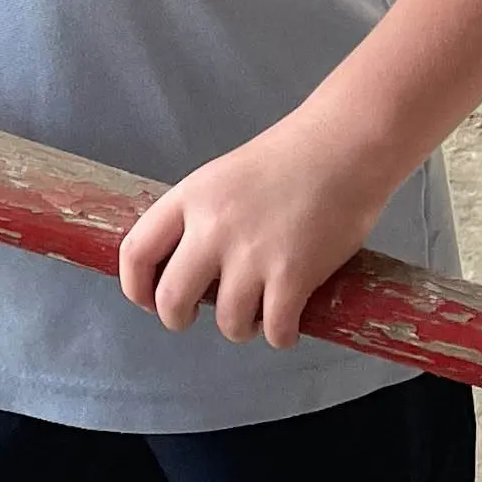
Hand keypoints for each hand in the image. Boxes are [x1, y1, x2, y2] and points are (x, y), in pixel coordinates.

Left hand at [116, 105, 397, 347]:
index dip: (136, 288)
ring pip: (227, 323)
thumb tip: (191, 267)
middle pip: (171, 299)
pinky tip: (290, 322)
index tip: (150, 300)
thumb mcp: (225, 177)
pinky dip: (282, 335)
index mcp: (191, 198)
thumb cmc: (292, 157)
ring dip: (242, 327)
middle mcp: (212, 228)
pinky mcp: (292, 276)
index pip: (136, 252)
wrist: (345, 146)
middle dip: (179, 319)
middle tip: (201, 314)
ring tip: (259, 312)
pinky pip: (274, 331)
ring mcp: (252, 255)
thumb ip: (202, 217)